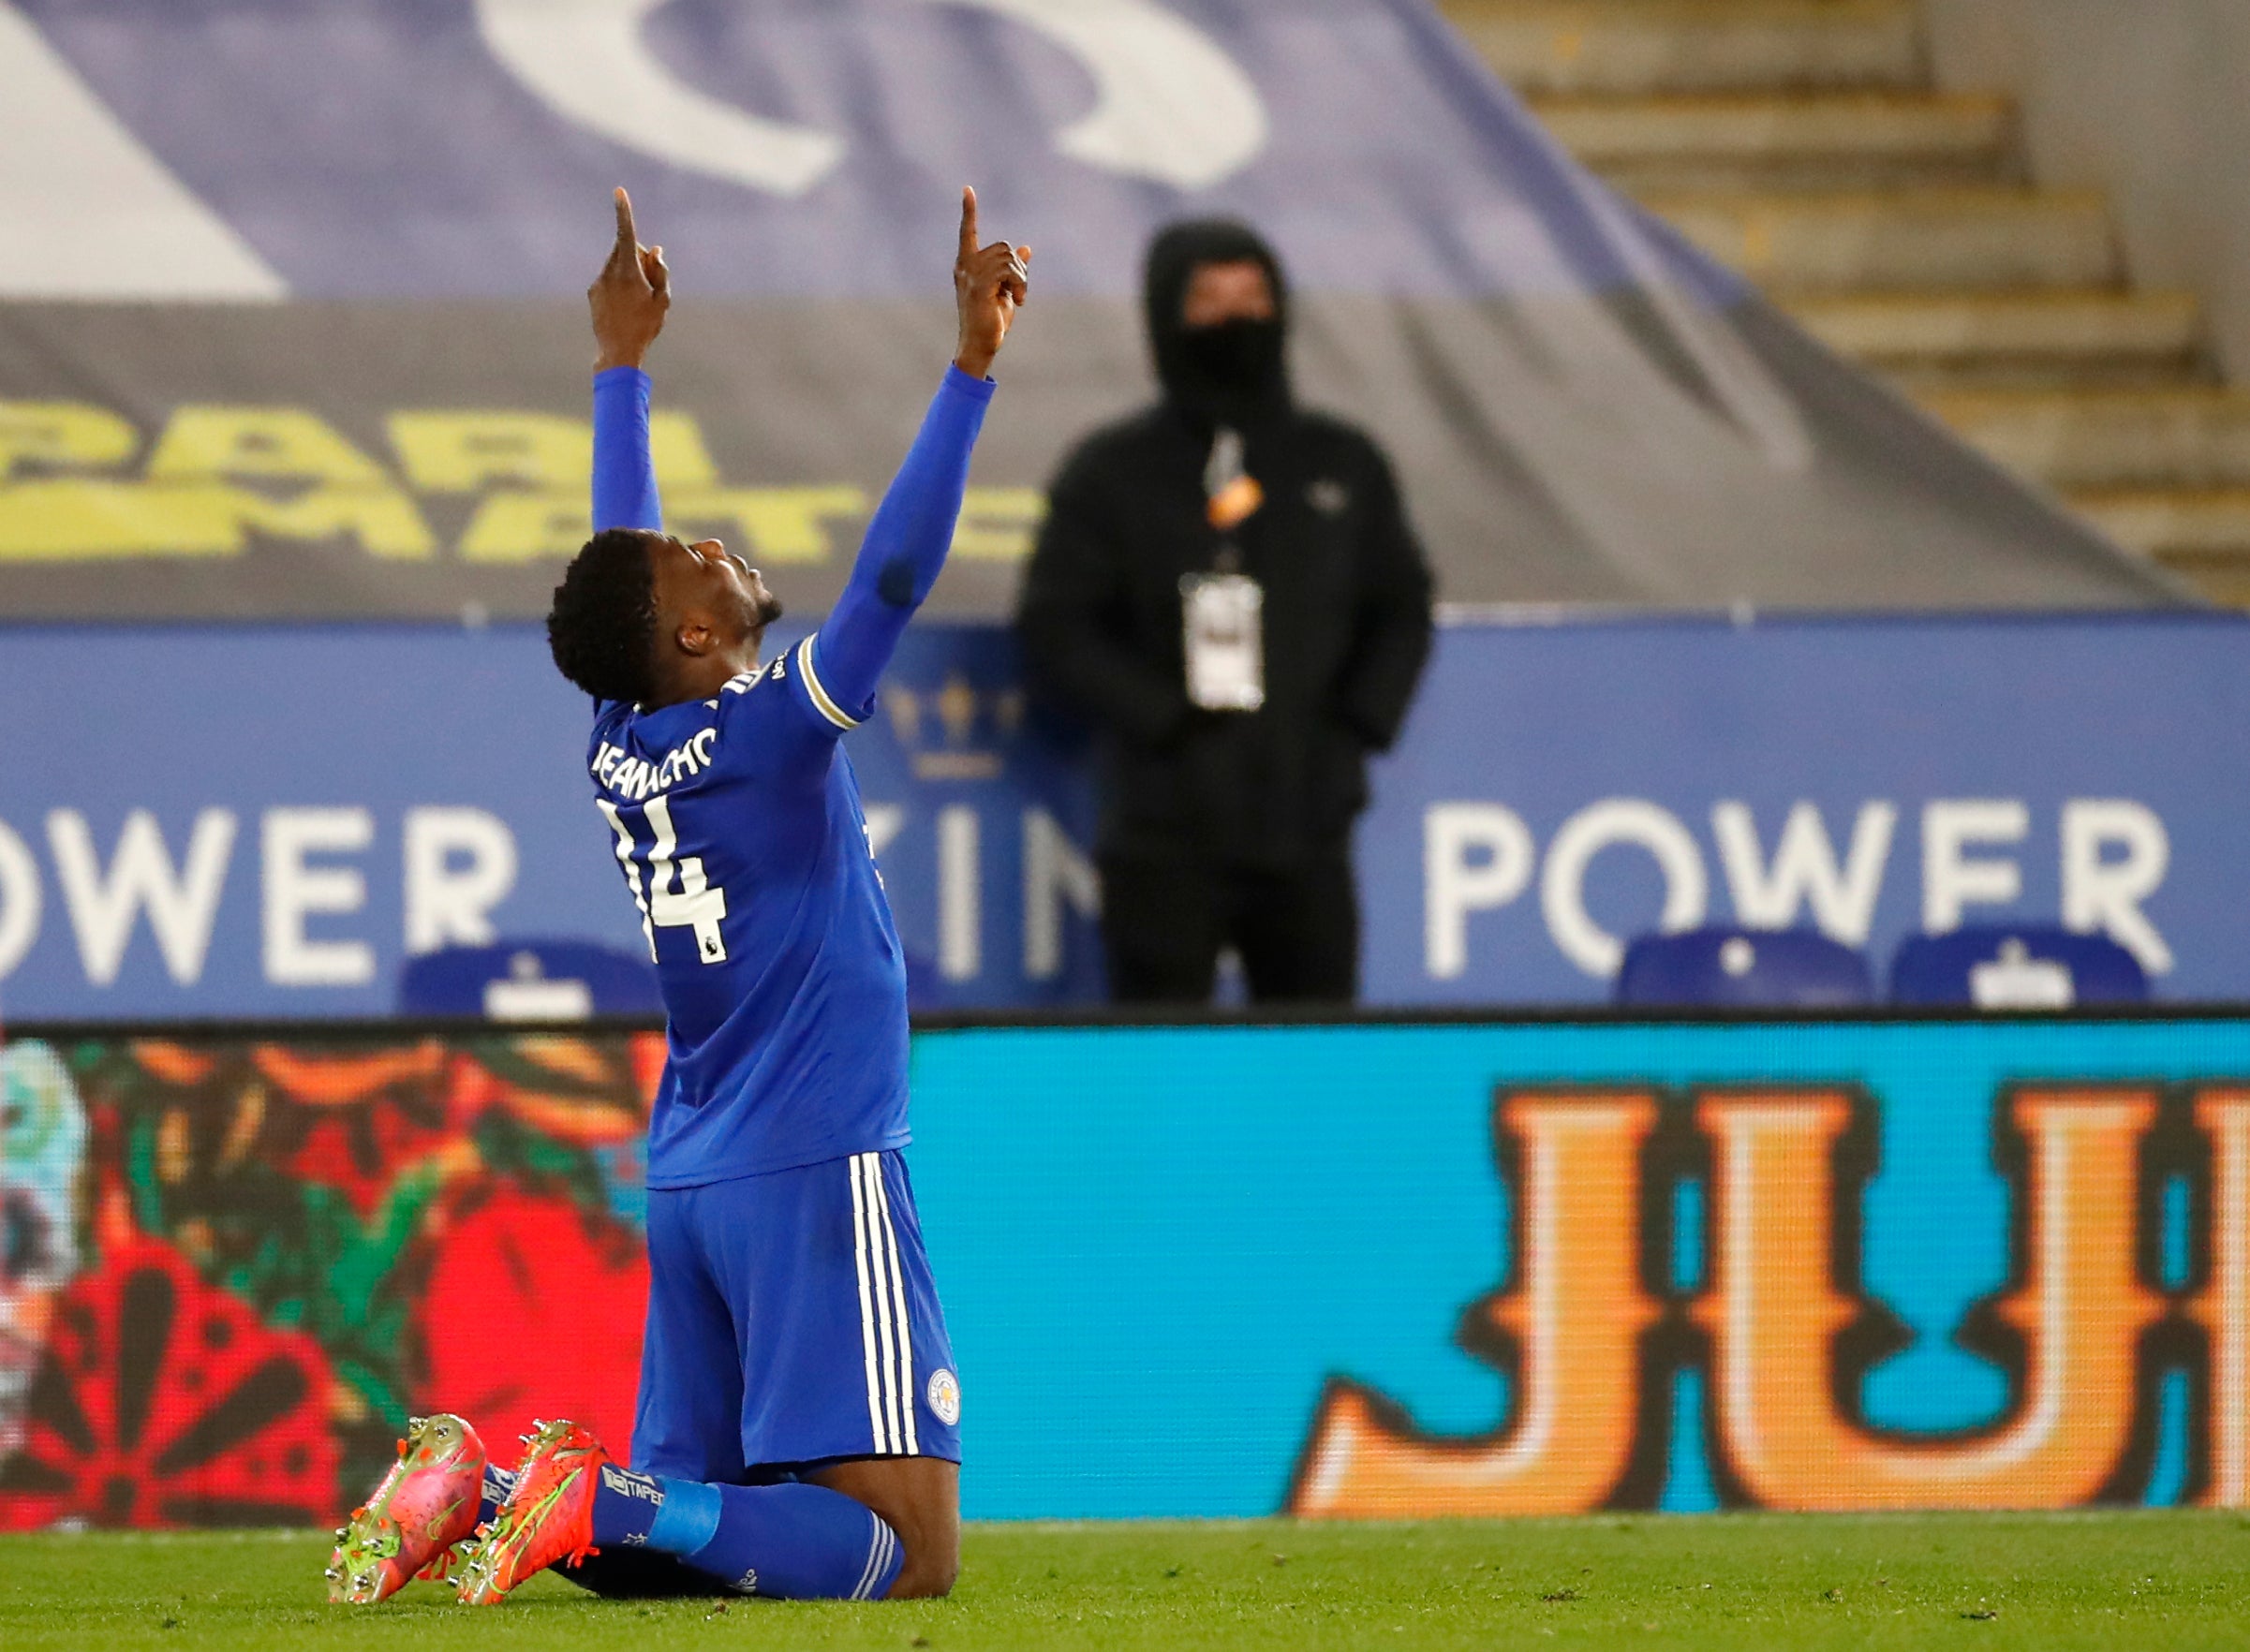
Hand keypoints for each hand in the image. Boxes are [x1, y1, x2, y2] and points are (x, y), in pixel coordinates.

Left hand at [589, 187, 670, 372]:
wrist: (617, 351)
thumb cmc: (645, 326)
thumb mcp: (663, 300)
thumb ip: (661, 271)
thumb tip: (654, 250)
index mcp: (629, 271)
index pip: (626, 234)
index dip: (623, 211)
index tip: (618, 191)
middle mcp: (610, 272)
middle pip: (626, 249)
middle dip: (639, 257)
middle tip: (651, 282)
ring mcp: (599, 282)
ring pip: (617, 264)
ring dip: (630, 272)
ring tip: (637, 301)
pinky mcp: (593, 291)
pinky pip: (609, 278)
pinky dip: (619, 284)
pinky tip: (625, 308)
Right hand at [952, 186, 1029, 379]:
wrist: (980, 345)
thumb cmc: (991, 321)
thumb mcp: (1005, 290)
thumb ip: (1012, 269)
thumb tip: (1026, 247)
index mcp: (967, 265)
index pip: (967, 232)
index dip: (968, 212)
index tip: (967, 190)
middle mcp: (965, 266)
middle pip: (1003, 247)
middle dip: (1018, 267)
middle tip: (1019, 291)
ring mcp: (970, 275)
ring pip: (1008, 257)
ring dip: (1021, 278)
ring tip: (1018, 298)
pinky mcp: (979, 285)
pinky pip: (1009, 270)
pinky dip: (1020, 285)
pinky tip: (1017, 302)